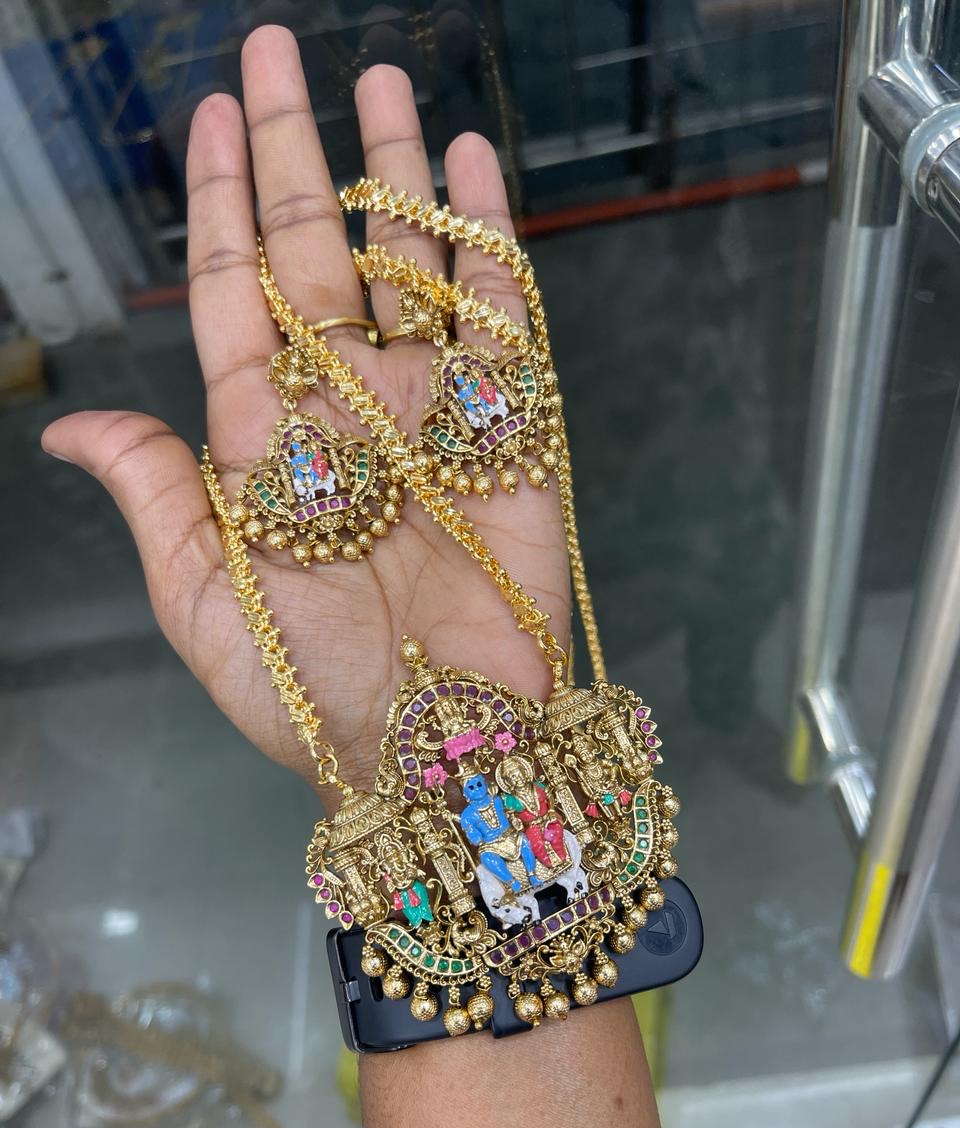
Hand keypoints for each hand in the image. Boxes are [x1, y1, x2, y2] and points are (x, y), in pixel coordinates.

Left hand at [43, 25, 569, 789]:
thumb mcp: (204, 601)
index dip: (216, 197)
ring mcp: (428, 407)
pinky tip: (469, 166)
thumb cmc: (313, 689)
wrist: (438, 745)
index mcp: (263, 437)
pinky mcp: (508, 427)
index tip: (207, 110)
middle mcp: (343, 403)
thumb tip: (67, 427)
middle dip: (292, 150)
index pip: (232, 287)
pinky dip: (486, 239)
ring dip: (391, 174)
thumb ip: (152, 494)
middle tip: (277, 52)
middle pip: (313, 249)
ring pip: (409, 263)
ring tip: (380, 84)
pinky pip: (498, 314)